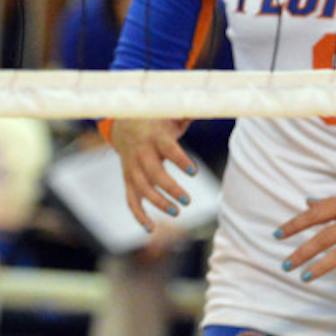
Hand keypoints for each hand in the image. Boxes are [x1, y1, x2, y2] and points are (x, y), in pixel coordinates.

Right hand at [106, 117, 195, 231]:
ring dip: (158, 203)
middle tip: (187, 200)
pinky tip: (151, 229)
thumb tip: (211, 106)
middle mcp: (141, 153)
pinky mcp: (128, 179)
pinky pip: (130, 200)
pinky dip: (138, 215)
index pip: (168, 149)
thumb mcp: (171, 114)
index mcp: (155, 136)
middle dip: (169, 188)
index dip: (180, 160)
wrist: (123, 123)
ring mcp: (132, 168)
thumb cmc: (157, 120)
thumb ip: (189, 114)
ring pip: (141, 189)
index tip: (194, 172)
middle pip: (153, 173)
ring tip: (177, 212)